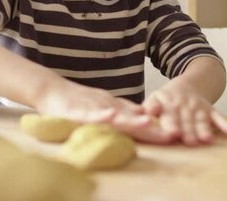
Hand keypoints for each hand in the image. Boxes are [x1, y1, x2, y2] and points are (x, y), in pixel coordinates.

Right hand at [34, 81, 173, 143]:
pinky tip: (110, 116)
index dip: (157, 129)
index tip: (176, 136)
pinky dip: (101, 114)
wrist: (51, 89)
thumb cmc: (77, 101)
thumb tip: (146, 118)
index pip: (140, 122)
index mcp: (116, 109)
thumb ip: (124, 112)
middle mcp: (109, 107)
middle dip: (152, 128)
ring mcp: (94, 107)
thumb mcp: (105, 106)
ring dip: (132, 120)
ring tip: (148, 123)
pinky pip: (90, 112)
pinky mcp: (77, 109)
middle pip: (133, 119)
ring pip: (116, 115)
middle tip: (172, 134)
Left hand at [143, 75, 226, 145]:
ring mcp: (198, 108)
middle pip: (186, 120)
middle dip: (188, 130)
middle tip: (189, 142)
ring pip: (201, 120)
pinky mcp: (211, 110)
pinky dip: (225, 123)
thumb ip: (150, 106)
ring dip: (204, 129)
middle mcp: (184, 105)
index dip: (171, 123)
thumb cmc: (167, 98)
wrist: (188, 84)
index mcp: (168, 102)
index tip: (172, 132)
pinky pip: (219, 116)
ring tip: (207, 139)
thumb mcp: (155, 98)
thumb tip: (145, 112)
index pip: (169, 114)